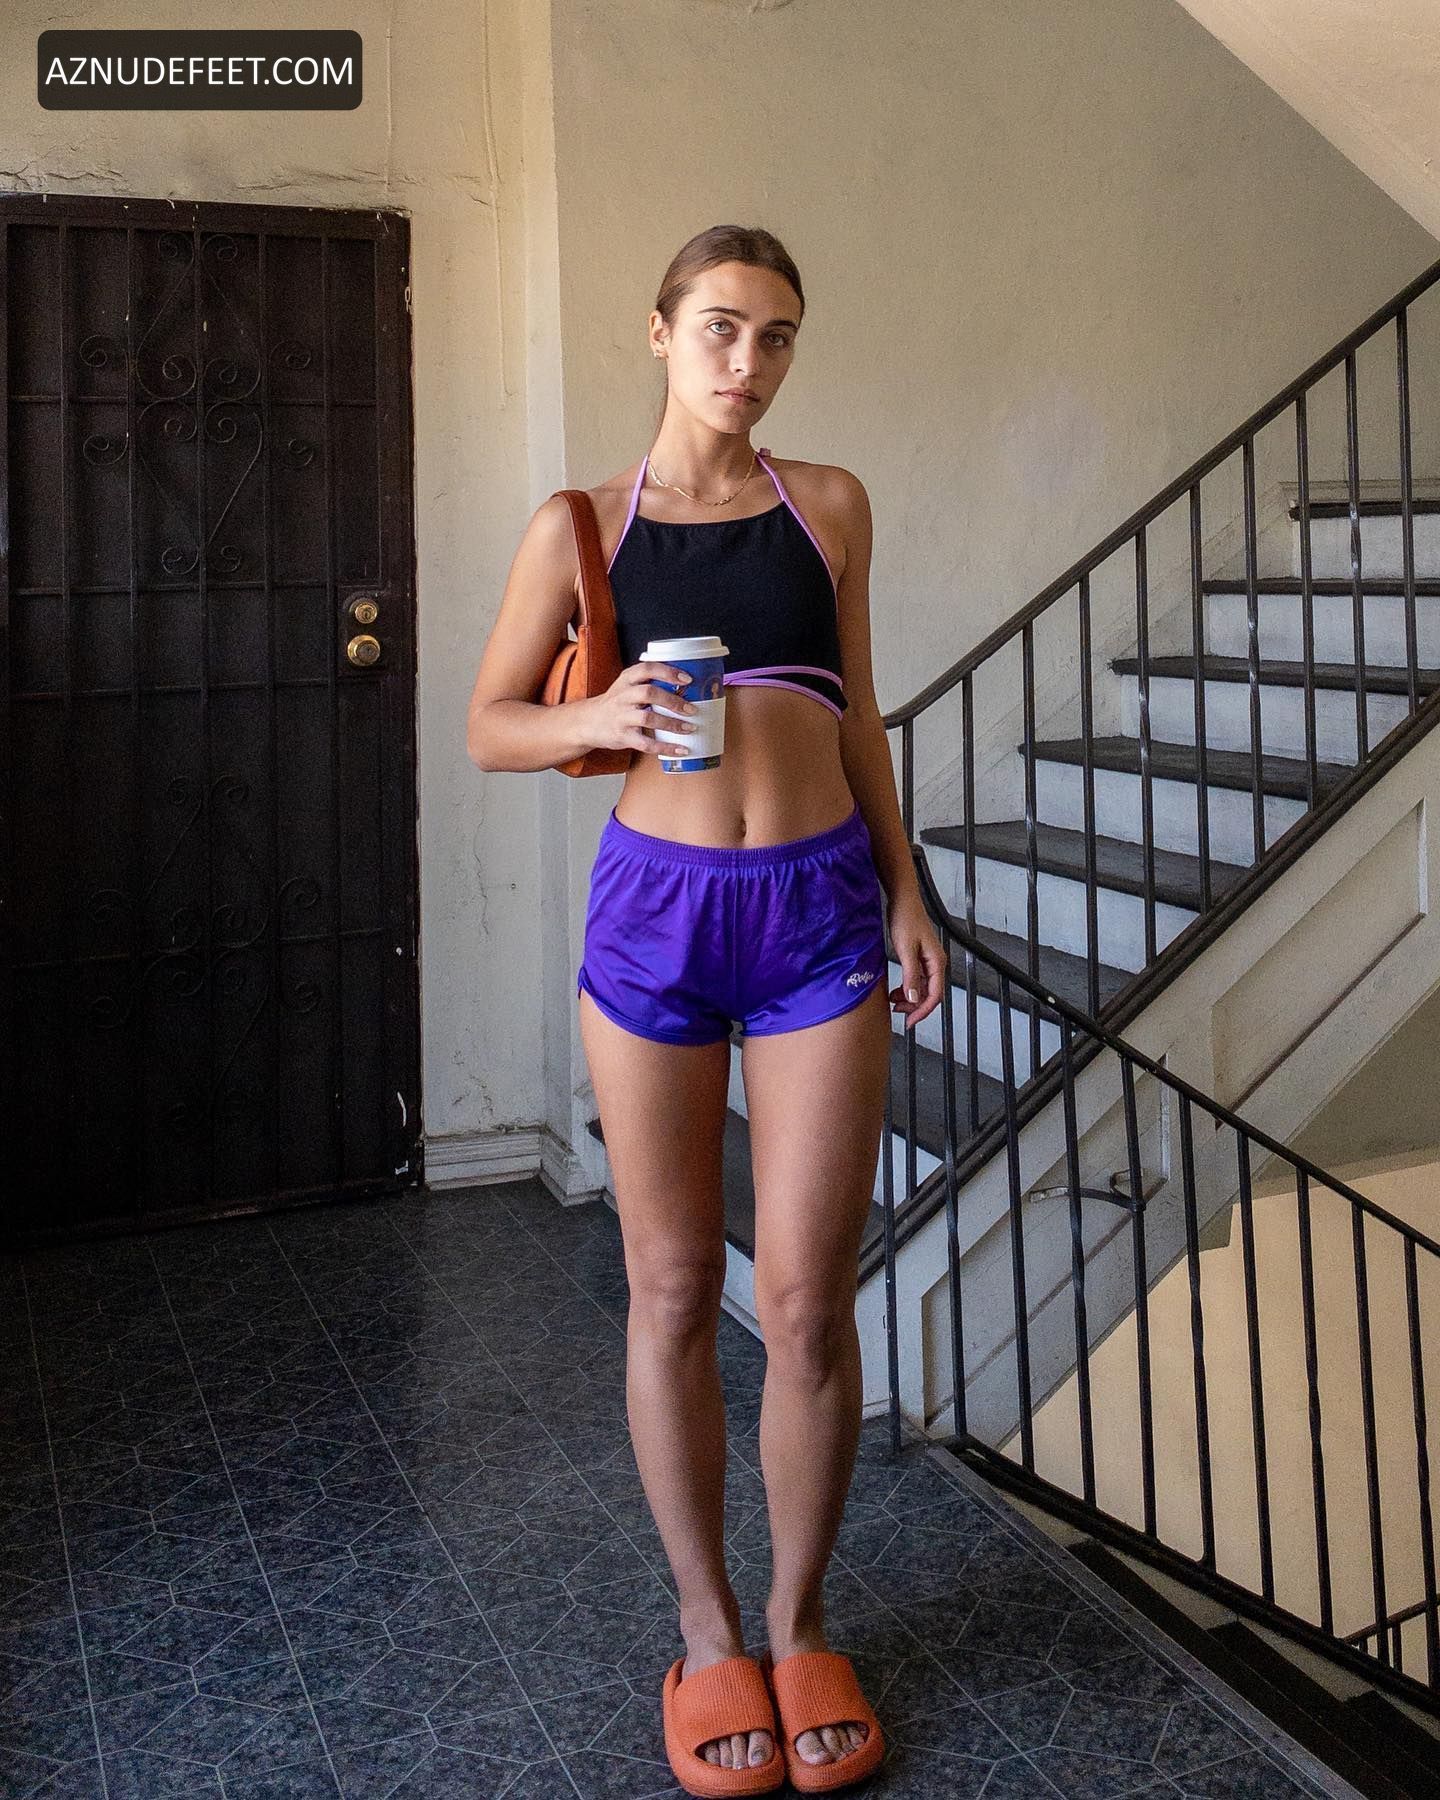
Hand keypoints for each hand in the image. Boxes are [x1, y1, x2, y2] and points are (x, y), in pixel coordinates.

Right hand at [584, 660, 698, 754]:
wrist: (589, 722)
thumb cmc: (616, 703)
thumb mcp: (627, 686)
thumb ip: (649, 682)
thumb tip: (686, 684)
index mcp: (627, 680)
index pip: (647, 669)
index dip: (668, 672)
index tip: (687, 679)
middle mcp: (623, 696)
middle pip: (649, 693)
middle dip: (673, 701)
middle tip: (691, 709)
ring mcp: (621, 717)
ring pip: (647, 718)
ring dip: (671, 724)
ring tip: (689, 728)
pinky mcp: (622, 736)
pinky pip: (645, 743)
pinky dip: (665, 747)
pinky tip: (680, 749)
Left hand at [886, 889, 945, 1031]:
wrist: (902, 899)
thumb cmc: (905, 919)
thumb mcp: (905, 949)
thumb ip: (910, 974)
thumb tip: (913, 998)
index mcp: (936, 962)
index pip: (935, 995)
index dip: (922, 1011)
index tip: (910, 1022)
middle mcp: (936, 963)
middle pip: (930, 994)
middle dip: (915, 1006)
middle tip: (898, 1012)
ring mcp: (928, 960)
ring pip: (923, 988)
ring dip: (910, 998)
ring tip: (893, 1001)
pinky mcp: (919, 957)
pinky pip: (917, 979)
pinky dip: (907, 988)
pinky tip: (896, 990)